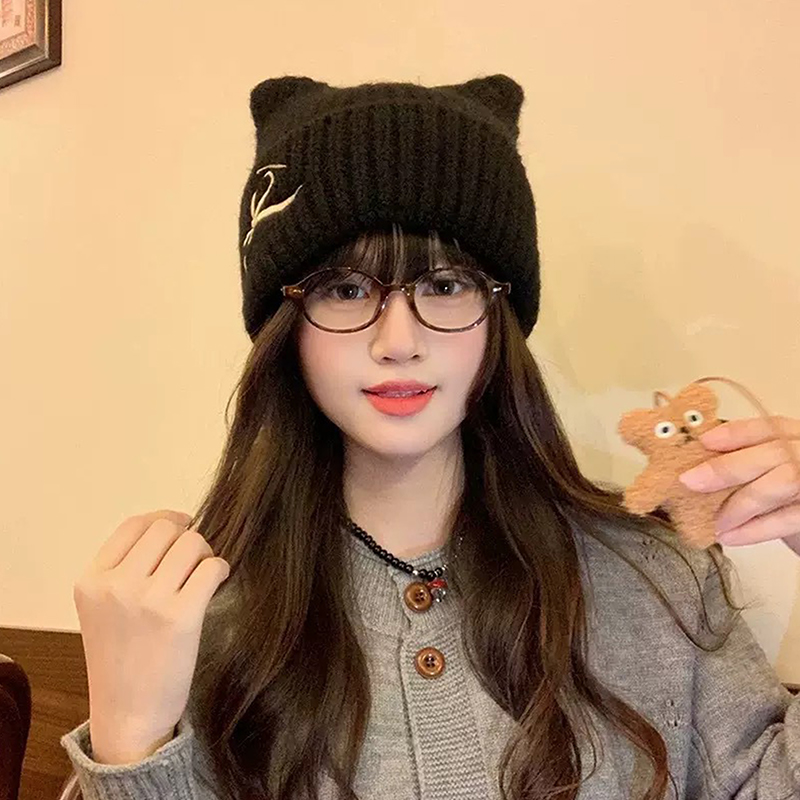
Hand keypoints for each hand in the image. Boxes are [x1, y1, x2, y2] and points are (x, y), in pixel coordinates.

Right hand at [73, 509, 230, 763]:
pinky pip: (212, 568)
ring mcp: (148, 600)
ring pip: (193, 543)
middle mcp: (116, 586)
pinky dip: (220, 570)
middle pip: (166, 528)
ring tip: (203, 575)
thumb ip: (124, 569)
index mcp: (92, 581)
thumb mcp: (102, 609)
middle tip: (194, 559)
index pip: (134, 524)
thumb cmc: (121, 660)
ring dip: (205, 554)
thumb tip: (174, 526)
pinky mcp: (181, 616)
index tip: (180, 527)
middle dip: (187, 537)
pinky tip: (215, 583)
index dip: (164, 519)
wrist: (128, 715)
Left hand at [678, 417, 799, 552]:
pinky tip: (729, 536)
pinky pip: (787, 519)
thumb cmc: (777, 486)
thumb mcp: (766, 467)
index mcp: (795, 436)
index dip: (737, 433)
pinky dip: (755, 529)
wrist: (799, 511)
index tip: (704, 441)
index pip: (770, 427)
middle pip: (775, 453)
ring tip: (712, 521)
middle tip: (690, 482)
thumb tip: (696, 467)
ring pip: (783, 483)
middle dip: (728, 467)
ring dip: (740, 503)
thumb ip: (744, 460)